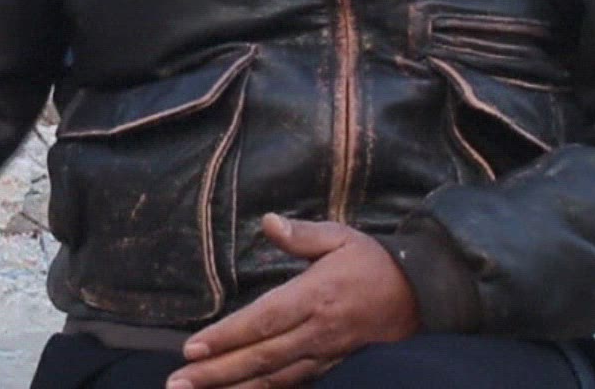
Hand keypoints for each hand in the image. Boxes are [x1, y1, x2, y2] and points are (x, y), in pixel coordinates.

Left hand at [167, 215, 419, 388]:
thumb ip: (302, 234)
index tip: (192, 348)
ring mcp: (322, 354)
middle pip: (260, 357)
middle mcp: (316, 332)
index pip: (263, 321)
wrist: (418, 296)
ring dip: (231, 388)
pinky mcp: (328, 366)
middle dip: (215, 373)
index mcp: (314, 297)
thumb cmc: (371, 262)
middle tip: (177, 383)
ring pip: (272, 378)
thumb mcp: (340, 237)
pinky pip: (290, 383)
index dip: (227, 336)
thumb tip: (267, 222)